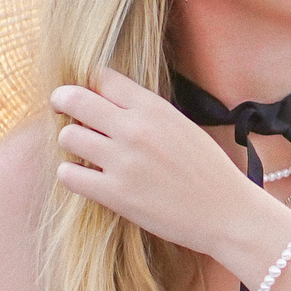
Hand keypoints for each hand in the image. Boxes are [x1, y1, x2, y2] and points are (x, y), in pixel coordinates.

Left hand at [48, 68, 281, 257]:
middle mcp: (135, 130)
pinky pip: (68, 175)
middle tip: (62, 110)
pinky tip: (86, 177)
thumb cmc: (208, 171)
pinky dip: (71, 174)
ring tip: (85, 152)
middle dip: (62, 101)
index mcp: (155, 108)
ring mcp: (123, 162)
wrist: (228, 214)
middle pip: (74, 99)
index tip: (88, 96)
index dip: (88, 84)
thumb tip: (107, 103)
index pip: (101, 77)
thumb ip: (146, 112)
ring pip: (67, 136)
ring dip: (71, 143)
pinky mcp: (115, 195)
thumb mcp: (182, 126)